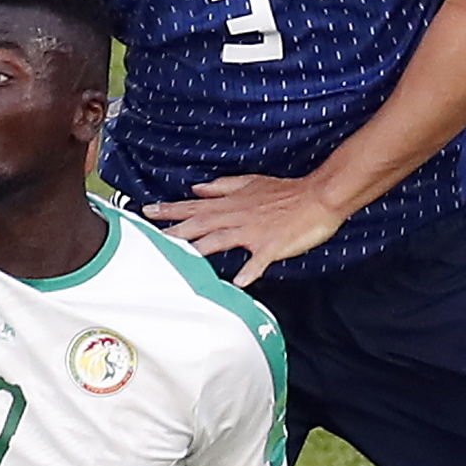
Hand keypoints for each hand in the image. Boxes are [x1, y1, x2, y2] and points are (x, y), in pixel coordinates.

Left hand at [138, 174, 345, 286]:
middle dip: (173, 230)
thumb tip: (198, 189)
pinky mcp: (272, 245)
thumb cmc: (286, 191)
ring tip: (179, 260)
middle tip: (148, 237)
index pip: (194, 206)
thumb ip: (223, 187)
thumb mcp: (251, 182)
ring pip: (220, 240)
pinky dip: (249, 271)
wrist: (319, 196)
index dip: (170, 209)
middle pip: (198, 224)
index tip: (146, 211)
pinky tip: (239, 283)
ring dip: (199, 250)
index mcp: (231, 204)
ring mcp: (253, 232)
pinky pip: (259, 260)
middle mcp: (237, 216)